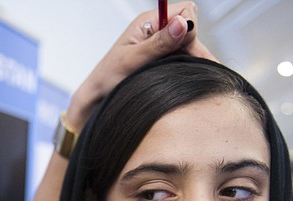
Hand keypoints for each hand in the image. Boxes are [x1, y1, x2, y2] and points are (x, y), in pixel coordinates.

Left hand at [66, 1, 216, 130]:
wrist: (98, 97)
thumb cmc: (108, 78)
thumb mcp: (133, 60)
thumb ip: (159, 43)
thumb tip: (182, 23)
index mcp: (149, 21)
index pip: (186, 12)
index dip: (189, 30)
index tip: (183, 51)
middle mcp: (158, 29)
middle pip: (191, 30)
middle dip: (193, 50)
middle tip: (187, 71)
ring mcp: (162, 45)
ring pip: (191, 47)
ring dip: (191, 62)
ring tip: (182, 80)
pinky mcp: (164, 59)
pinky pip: (185, 59)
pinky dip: (186, 70)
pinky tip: (183, 82)